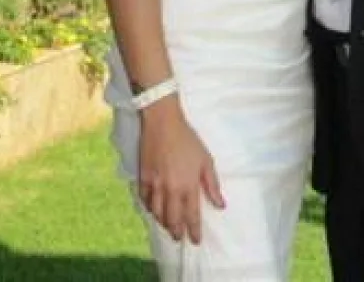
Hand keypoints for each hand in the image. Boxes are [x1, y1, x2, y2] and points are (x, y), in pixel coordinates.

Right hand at [137, 98, 224, 243]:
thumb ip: (212, 185)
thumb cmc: (187, 140)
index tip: (196, 240)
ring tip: (168, 227)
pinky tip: (153, 210)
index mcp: (188, 186)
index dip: (194, 231)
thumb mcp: (206, 160)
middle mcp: (170, 189)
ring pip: (156, 213)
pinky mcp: (143, 177)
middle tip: (180, 238)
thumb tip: (221, 205)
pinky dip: (149, 208)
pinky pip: (144, 200)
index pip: (191, 216)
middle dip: (176, 232)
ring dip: (163, 223)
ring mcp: (154, 185)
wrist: (162, 123)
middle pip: (172, 220)